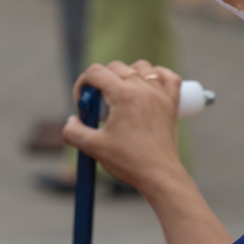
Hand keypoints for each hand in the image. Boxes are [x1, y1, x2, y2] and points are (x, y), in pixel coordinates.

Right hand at [63, 60, 183, 198]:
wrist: (160, 176)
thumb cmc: (129, 162)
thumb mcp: (93, 147)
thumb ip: (73, 131)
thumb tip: (72, 120)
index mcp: (124, 95)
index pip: (95, 72)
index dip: (82, 85)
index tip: (84, 106)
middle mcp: (143, 89)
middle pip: (116, 67)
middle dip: (102, 83)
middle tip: (101, 109)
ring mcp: (160, 94)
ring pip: (141, 67)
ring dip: (127, 76)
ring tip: (122, 98)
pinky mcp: (172, 104)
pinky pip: (169, 77)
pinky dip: (158, 77)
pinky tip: (148, 88)